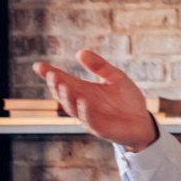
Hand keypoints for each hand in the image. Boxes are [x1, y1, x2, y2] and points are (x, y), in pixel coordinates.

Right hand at [32, 50, 159, 150]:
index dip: (50, 74)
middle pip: (63, 94)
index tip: (38, 66)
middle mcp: (82, 103)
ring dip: (67, 97)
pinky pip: (90, 120)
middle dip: (56, 85)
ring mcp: (89, 117)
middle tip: (51, 74)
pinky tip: (83, 101)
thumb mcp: (115, 77)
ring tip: (63, 84)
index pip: (63, 80)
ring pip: (73, 108)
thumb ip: (100, 66)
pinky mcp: (100, 129)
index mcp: (83, 90)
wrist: (143, 122)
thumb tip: (80, 52)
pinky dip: (85, 111)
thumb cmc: (127, 100)